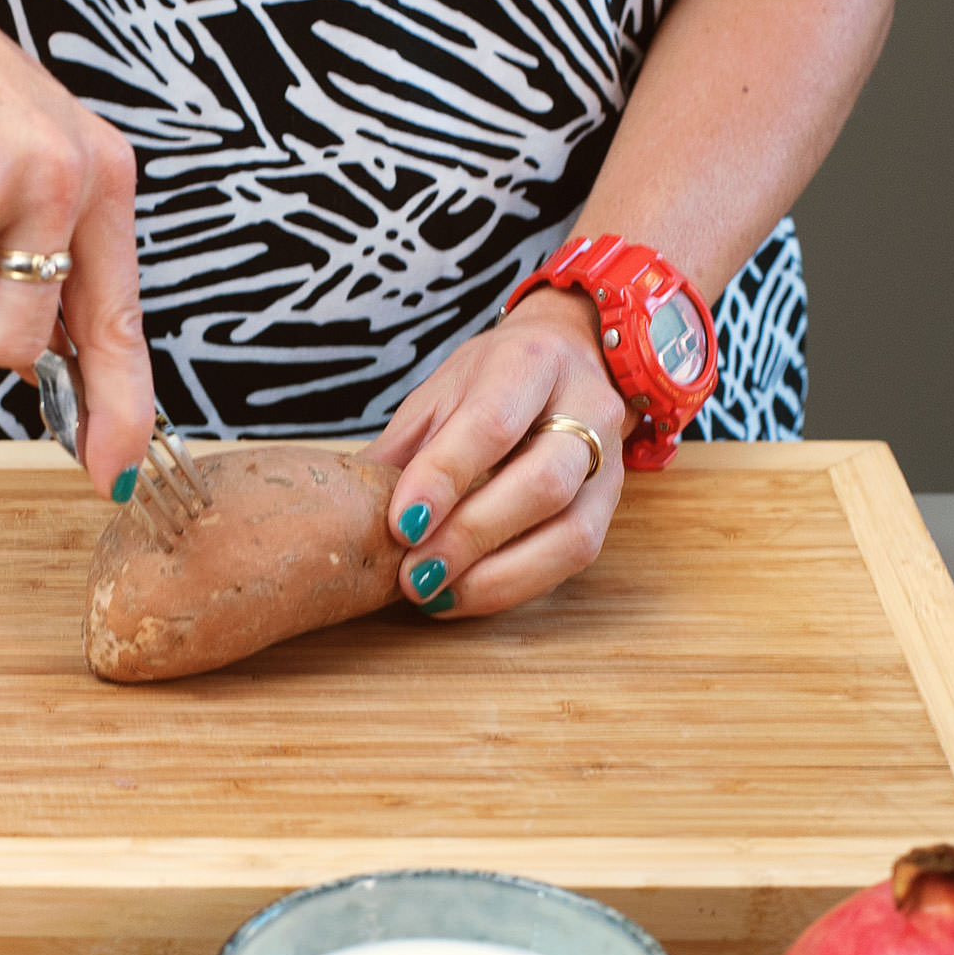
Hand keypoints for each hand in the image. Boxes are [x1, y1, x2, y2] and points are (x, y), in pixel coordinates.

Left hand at [357, 287, 627, 617]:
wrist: (568, 361)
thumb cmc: (492, 379)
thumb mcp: (440, 392)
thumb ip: (403, 448)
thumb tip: (343, 510)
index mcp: (531, 363)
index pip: (493, 424)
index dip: (444, 478)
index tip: (400, 525)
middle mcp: (585, 409)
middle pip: (543, 483)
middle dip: (471, 537)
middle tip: (412, 574)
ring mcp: (609, 463)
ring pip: (571, 533)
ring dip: (497, 577)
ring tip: (434, 593)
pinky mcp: (610, 508)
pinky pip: (571, 559)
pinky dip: (512, 586)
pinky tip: (461, 593)